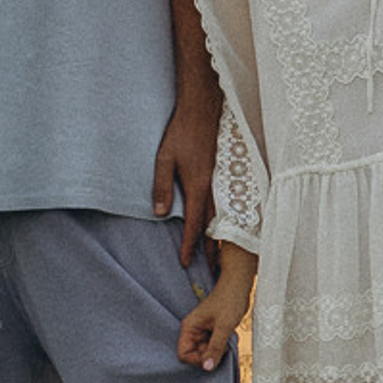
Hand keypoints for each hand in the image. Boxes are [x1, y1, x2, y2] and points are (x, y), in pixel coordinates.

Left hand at [153, 104, 214, 261]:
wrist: (202, 110)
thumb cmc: (181, 133)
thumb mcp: (164, 159)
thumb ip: (162, 187)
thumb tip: (159, 214)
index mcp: (198, 187)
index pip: (192, 224)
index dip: (187, 245)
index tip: (183, 262)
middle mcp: (212, 189)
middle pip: (212, 227)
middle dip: (211, 251)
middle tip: (212, 272)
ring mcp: (219, 182)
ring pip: (221, 218)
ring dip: (219, 239)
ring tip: (219, 256)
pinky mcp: (220, 176)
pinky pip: (223, 206)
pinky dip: (223, 222)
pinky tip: (222, 227)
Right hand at [176, 285, 245, 371]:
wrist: (238, 286)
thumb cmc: (230, 301)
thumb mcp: (224, 327)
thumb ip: (215, 348)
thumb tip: (207, 367)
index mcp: (189, 328)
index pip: (184, 355)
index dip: (197, 360)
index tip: (212, 357)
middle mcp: (193, 331)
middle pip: (195, 356)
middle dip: (210, 355)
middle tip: (223, 346)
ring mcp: (202, 331)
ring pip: (206, 352)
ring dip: (217, 351)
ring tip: (227, 339)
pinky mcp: (212, 331)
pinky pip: (213, 346)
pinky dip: (222, 346)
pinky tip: (228, 337)